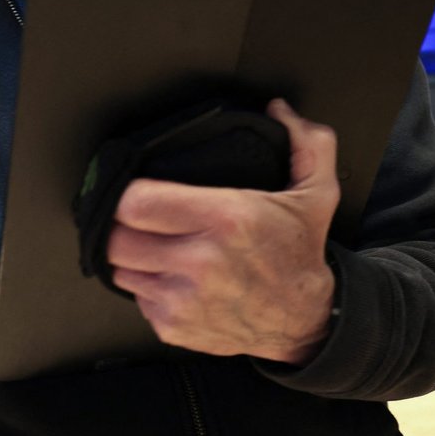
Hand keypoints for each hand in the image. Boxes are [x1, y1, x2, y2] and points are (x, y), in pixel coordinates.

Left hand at [107, 99, 339, 364]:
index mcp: (226, 219)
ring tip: (154, 244)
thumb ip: (306, 142)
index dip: (126, 193)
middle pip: (117, 238)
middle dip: (121, 225)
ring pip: (120, 269)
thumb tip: (279, 109)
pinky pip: (136, 298)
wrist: (305, 320)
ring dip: (132, 256)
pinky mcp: (174, 327)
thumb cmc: (300, 253)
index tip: (134, 189)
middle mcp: (200, 261)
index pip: (138, 203)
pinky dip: (147, 286)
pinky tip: (170, 274)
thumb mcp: (317, 193)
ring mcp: (183, 299)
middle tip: (139, 217)